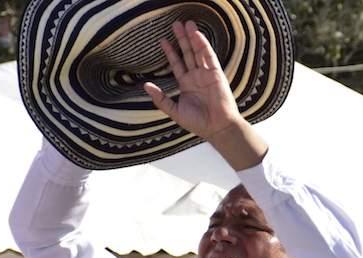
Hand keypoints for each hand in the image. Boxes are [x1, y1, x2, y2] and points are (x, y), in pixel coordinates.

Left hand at [144, 21, 265, 169]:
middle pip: (188, 54)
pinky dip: (203, 45)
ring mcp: (207, 75)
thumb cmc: (198, 123)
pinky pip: (209, 56)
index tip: (163, 40)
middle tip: (176, 24)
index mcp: (187, 85)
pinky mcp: (216, 74)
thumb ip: (160, 99)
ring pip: (198, 52)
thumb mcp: (174, 111)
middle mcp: (197, 77)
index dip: (171, 52)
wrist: (217, 128)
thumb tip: (146, 85)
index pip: (177, 64)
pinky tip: (196, 35)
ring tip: (186, 23)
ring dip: (192, 38)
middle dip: (181, 39)